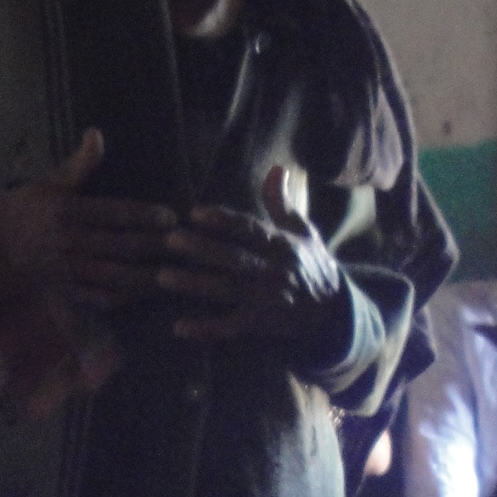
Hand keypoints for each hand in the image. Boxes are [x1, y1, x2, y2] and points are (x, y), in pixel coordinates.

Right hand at [0, 129, 177, 310]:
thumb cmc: (26, 207)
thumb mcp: (51, 182)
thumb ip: (80, 164)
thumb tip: (97, 133)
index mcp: (65, 211)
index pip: (112, 212)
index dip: (143, 215)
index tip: (171, 217)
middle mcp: (65, 240)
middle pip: (116, 245)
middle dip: (151, 247)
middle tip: (182, 246)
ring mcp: (62, 268)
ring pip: (108, 275)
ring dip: (140, 277)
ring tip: (169, 276)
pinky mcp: (60, 290)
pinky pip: (91, 297)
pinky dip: (116, 299)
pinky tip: (138, 297)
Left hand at [158, 164, 348, 356]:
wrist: (334, 314)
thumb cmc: (312, 266)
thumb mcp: (303, 232)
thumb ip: (283, 203)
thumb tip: (276, 168)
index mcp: (281, 245)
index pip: (250, 230)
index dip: (223, 221)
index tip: (195, 213)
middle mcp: (273, 271)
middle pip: (234, 259)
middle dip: (202, 249)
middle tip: (170, 239)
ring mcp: (266, 300)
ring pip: (227, 290)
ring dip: (195, 284)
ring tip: (162, 276)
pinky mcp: (261, 325)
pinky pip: (230, 327)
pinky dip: (205, 329)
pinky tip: (178, 327)